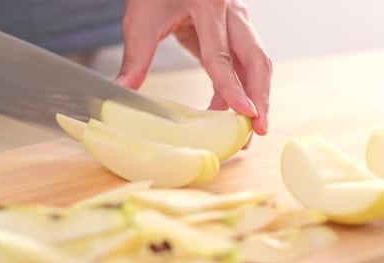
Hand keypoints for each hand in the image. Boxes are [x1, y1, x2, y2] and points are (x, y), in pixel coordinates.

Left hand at [116, 0, 271, 137]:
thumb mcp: (142, 19)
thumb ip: (136, 58)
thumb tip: (123, 91)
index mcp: (208, 5)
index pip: (222, 55)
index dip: (233, 87)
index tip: (244, 112)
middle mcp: (231, 13)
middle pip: (256, 59)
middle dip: (260, 97)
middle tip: (259, 128)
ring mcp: (236, 22)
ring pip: (256, 63)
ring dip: (257, 96)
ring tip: (250, 128)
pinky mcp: (232, 32)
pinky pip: (241, 64)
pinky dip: (237, 88)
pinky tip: (227, 110)